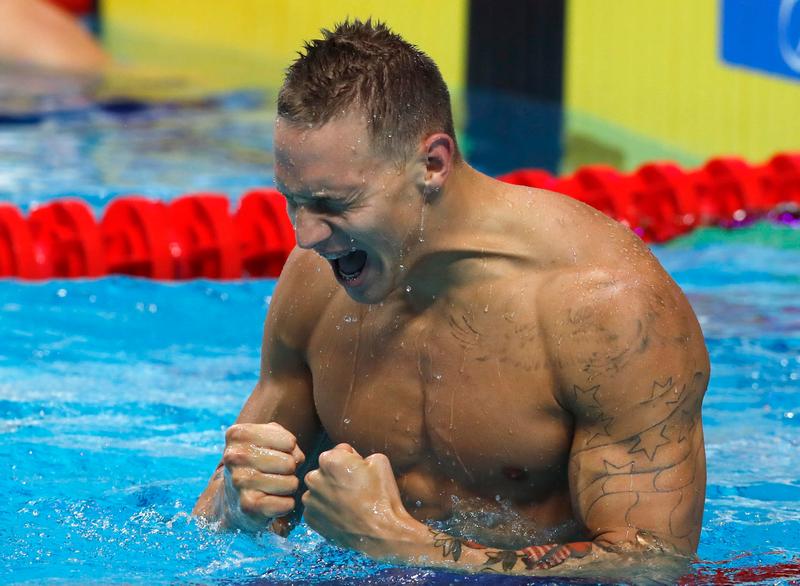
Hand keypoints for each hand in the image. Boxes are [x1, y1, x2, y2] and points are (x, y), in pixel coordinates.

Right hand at [220, 422, 304, 531]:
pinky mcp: (247, 505)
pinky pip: (286, 504)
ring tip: (274, 485)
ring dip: (289, 486)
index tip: (275, 453)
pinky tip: (273, 500)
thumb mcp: (269, 439)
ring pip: (291, 484)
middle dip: (290, 469)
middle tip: (276, 472)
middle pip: (290, 463)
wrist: (231, 495)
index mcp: (239, 434)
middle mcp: (235, 456)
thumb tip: (296, 460)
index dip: (289, 450)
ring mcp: (239, 481)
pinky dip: (287, 504)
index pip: (290, 442)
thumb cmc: (257, 460)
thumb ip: (289, 441)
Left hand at [302, 444, 423, 558]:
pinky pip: (316, 508)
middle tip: (356, 488)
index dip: (352, 460)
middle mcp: (314, 478)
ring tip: (349, 503)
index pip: (339, 451)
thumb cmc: (382, 495)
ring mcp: (310, 500)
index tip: (361, 472)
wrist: (382, 532)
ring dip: (330, 492)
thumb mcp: (379, 460)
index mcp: (330, 460)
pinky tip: (342, 514)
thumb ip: (357, 453)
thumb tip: (350, 458)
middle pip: (326, 470)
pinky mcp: (310, 519)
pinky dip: (326, 510)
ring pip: (319, 489)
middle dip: (337, 475)